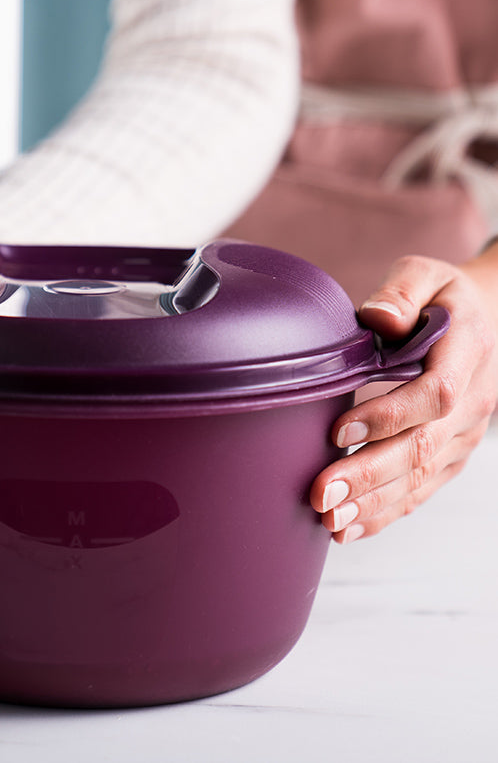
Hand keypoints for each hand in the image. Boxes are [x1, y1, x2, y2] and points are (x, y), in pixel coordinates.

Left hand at [311, 249, 497, 542]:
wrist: (484, 320)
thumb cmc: (442, 296)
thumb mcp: (425, 274)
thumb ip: (401, 292)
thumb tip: (377, 318)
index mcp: (465, 355)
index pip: (433, 395)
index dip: (388, 416)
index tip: (339, 430)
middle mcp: (470, 403)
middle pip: (421, 448)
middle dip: (368, 475)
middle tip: (320, 495)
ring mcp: (463, 435)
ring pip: (420, 477)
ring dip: (373, 504)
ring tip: (329, 520)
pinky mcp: (450, 455)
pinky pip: (421, 489)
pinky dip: (386, 512)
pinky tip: (350, 527)